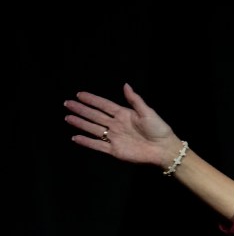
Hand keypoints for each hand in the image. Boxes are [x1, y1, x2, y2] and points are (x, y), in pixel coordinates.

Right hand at [64, 83, 181, 168]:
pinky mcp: (114, 150)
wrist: (164, 149)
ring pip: (93, 129)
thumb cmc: (159, 129)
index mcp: (124, 114)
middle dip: (81, 110)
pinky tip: (75, 137)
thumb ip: (135, 100)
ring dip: (80, 123)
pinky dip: (86, 142)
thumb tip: (125, 85)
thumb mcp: (148, 112)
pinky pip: (97, 145)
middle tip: (67, 104)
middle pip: (95, 116)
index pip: (104, 105)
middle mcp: (116, 125)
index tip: (79, 94)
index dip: (92, 100)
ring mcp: (114, 138)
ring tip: (68, 117)